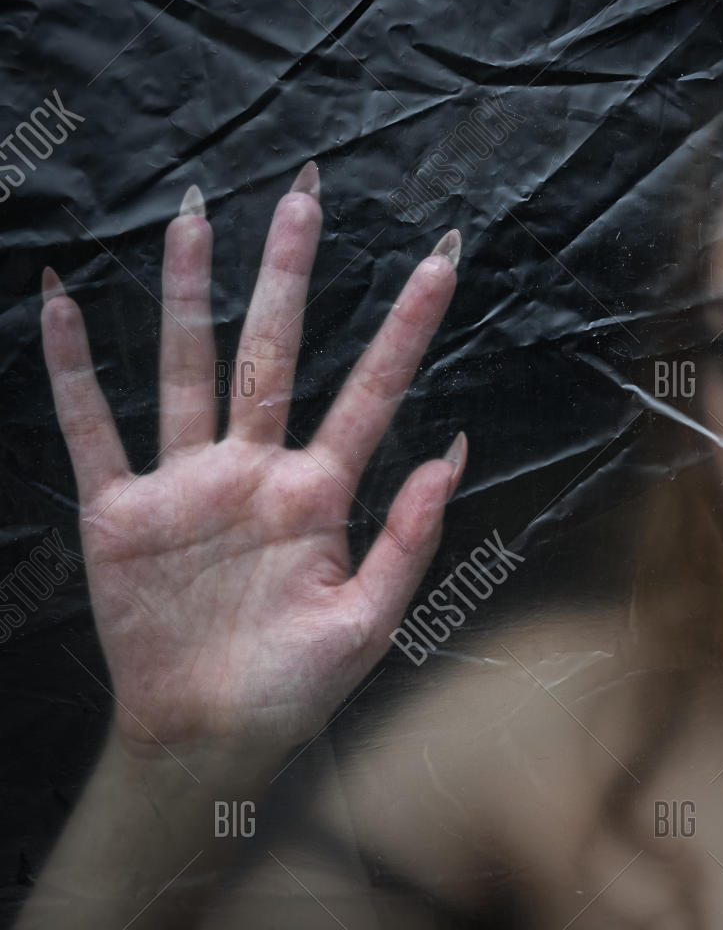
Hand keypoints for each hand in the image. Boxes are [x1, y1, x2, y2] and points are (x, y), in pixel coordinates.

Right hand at [40, 163, 466, 754]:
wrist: (211, 736)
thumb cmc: (299, 686)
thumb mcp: (371, 618)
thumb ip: (410, 535)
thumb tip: (455, 448)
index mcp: (322, 493)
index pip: (372, 390)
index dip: (407, 327)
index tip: (441, 262)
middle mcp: (255, 469)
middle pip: (275, 351)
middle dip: (291, 275)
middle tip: (307, 193)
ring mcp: (188, 483)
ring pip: (187, 367)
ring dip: (188, 293)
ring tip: (193, 216)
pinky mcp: (123, 510)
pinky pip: (93, 428)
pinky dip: (73, 370)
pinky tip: (60, 302)